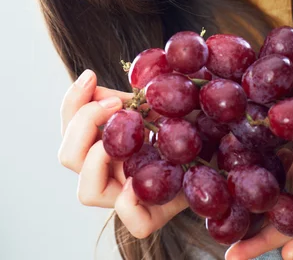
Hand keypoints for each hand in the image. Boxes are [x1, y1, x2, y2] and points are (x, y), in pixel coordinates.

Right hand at [57, 69, 187, 238]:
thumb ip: (132, 95)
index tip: (90, 76)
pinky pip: (133, 222)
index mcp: (105, 143)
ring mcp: (128, 194)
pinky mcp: (155, 214)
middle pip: (68, 157)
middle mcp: (110, 170)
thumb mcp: (158, 100)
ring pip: (86, 191)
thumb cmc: (186, 120)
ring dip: (98, 156)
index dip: (73, 102)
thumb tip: (103, 83)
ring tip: (127, 130)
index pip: (70, 128)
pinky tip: (143, 176)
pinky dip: (130, 202)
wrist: (218, 147)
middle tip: (116, 104)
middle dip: (84, 122)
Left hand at [226, 113, 292, 259]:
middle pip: (288, 221)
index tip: (289, 255)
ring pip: (272, 194)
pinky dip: (249, 168)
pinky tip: (225, 172)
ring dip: (245, 207)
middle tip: (232, 255)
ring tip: (215, 221)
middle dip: (261, 240)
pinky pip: (269, 160)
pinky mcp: (292, 149)